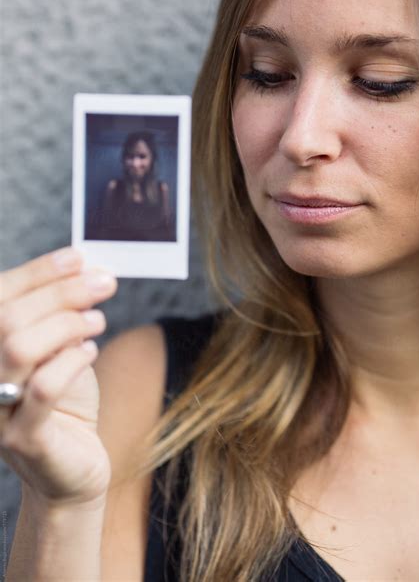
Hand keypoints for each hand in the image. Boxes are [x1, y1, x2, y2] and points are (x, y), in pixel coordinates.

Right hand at [0, 247, 117, 506]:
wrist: (74, 466)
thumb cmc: (66, 400)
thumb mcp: (60, 347)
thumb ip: (58, 313)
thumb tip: (81, 267)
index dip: (36, 272)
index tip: (77, 257)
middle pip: (7, 318)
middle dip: (60, 292)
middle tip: (103, 284)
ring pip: (18, 348)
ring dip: (67, 323)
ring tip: (98, 320)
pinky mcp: (22, 440)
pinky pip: (42, 388)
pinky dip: (72, 360)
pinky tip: (91, 351)